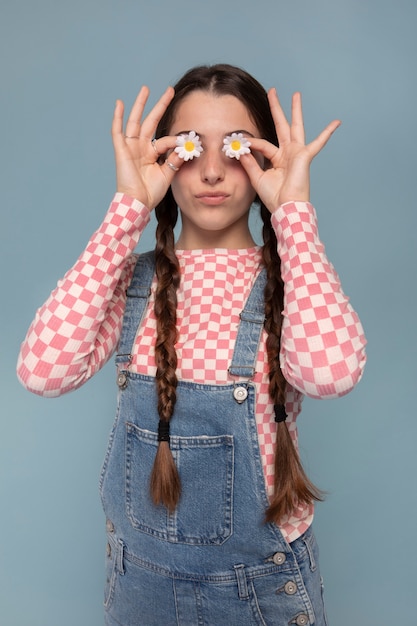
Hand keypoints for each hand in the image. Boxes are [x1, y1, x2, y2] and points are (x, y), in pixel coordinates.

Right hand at [111, 86, 183, 208]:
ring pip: (136, 121)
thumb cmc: (150, 193)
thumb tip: (185, 146)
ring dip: (140, 104)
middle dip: (160, 106)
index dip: (175, 139)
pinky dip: (117, 117)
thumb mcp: (168, 174)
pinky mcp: (122, 150)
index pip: (165, 140)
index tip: (187, 140)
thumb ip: (175, 160)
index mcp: (151, 155)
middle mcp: (141, 148)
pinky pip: (117, 131)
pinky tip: (120, 103)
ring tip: (146, 89)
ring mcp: (131, 148)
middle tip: (170, 90)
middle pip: (151, 122)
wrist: (138, 203)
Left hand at [240, 89, 340, 210]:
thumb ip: (250, 162)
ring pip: (296, 127)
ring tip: (296, 95)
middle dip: (276, 109)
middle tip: (272, 91)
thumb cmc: (274, 197)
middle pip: (281, 126)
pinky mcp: (305, 156)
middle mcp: (288, 153)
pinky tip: (337, 122)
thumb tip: (241, 148)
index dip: (252, 143)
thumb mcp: (257, 177)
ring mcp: (297, 153)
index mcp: (277, 159)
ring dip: (295, 110)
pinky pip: (318, 142)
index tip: (239, 141)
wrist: (286, 207)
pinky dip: (327, 133)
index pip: (263, 144)